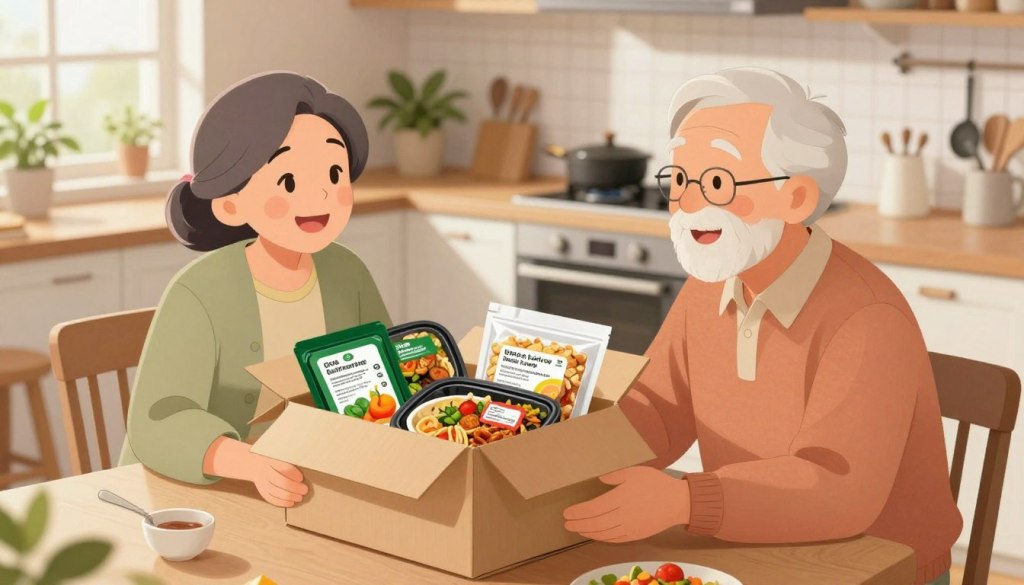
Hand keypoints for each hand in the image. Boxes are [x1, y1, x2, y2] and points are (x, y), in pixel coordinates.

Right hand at [203, 436, 308, 506]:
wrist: (254, 462)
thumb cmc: (272, 456)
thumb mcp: (279, 452)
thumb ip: (291, 455)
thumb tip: (308, 457)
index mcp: (270, 459)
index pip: (282, 467)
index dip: (293, 474)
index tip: (301, 478)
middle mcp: (265, 470)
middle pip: (280, 481)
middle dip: (294, 488)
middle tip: (304, 490)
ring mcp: (262, 481)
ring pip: (275, 492)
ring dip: (289, 496)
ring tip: (300, 497)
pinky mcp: (262, 490)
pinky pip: (270, 498)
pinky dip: (281, 502)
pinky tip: (291, 502)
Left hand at [563, 466, 689, 542]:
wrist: (677, 502)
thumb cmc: (656, 483)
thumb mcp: (635, 472)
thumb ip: (615, 476)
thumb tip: (600, 479)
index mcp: (620, 499)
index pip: (593, 509)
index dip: (578, 512)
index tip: (566, 512)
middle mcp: (623, 516)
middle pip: (595, 524)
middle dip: (578, 524)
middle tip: (566, 523)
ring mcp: (629, 528)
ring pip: (603, 533)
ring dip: (587, 532)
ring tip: (577, 529)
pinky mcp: (636, 535)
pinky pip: (614, 539)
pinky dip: (601, 538)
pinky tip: (595, 535)